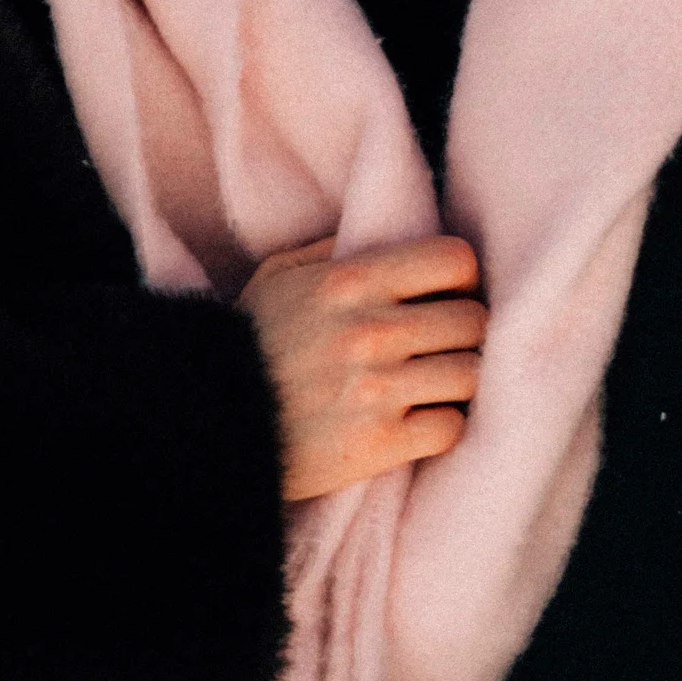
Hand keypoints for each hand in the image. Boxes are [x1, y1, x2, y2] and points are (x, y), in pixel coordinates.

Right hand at [238, 234, 487, 502]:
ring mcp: (376, 390)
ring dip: (460, 379)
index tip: (449, 293)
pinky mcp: (377, 445)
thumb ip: (335, 249)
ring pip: (470, 375)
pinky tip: (423, 419)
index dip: (462, 276)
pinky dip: (444, 424)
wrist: (208, 424)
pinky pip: (450, 428)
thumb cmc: (248, 343)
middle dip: (467, 331)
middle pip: (473, 321)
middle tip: (448, 343)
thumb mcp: (279, 275)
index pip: (454, 260)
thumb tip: (389, 235)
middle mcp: (370, 330)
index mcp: (350, 280)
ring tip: (440, 382)